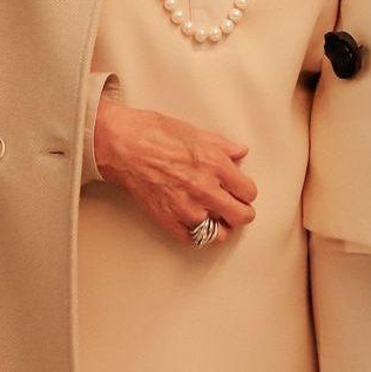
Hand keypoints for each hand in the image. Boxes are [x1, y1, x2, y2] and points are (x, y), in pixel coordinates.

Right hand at [93, 102, 256, 243]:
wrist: (122, 145)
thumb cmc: (153, 134)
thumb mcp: (195, 132)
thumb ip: (223, 146)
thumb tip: (239, 153)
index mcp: (215, 165)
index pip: (248, 192)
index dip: (245, 191)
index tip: (241, 192)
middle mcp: (204, 189)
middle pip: (240, 216)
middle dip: (241, 212)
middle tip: (236, 208)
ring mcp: (186, 208)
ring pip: (220, 234)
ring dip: (220, 226)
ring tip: (215, 216)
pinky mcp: (168, 220)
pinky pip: (193, 239)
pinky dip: (197, 233)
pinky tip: (195, 222)